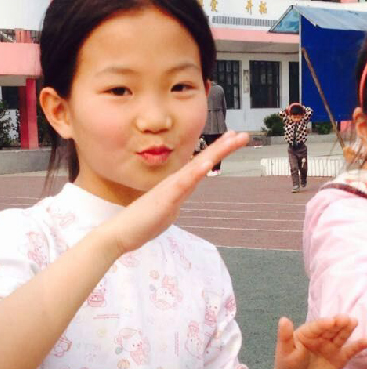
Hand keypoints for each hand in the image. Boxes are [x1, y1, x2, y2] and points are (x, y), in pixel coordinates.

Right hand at [100, 131, 249, 256]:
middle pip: (203, 161)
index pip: (200, 168)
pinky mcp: (166, 199)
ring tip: (233, 140)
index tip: (231, 140)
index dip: (216, 153)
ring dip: (216, 153)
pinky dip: (196, 172)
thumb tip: (175, 204)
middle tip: (243, 135)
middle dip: (223, 148)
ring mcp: (171, 189)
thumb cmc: (140, 224)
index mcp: (177, 187)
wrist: (120, 234)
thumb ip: (172, 205)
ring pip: (197, 167)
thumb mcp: (164, 212)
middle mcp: (176, 183)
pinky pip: (183, 183)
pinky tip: (207, 162)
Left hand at [265, 316, 366, 368]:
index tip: (331, 321)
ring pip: (341, 336)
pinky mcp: (340, 357)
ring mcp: (332, 346)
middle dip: (339, 323)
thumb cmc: (287, 365)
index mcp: (308, 332)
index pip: (317, 326)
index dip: (324, 324)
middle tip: (346, 319)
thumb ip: (285, 336)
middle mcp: (322, 336)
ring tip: (354, 322)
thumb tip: (283, 319)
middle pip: (332, 328)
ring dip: (348, 329)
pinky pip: (350, 350)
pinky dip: (359, 345)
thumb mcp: (284, 350)